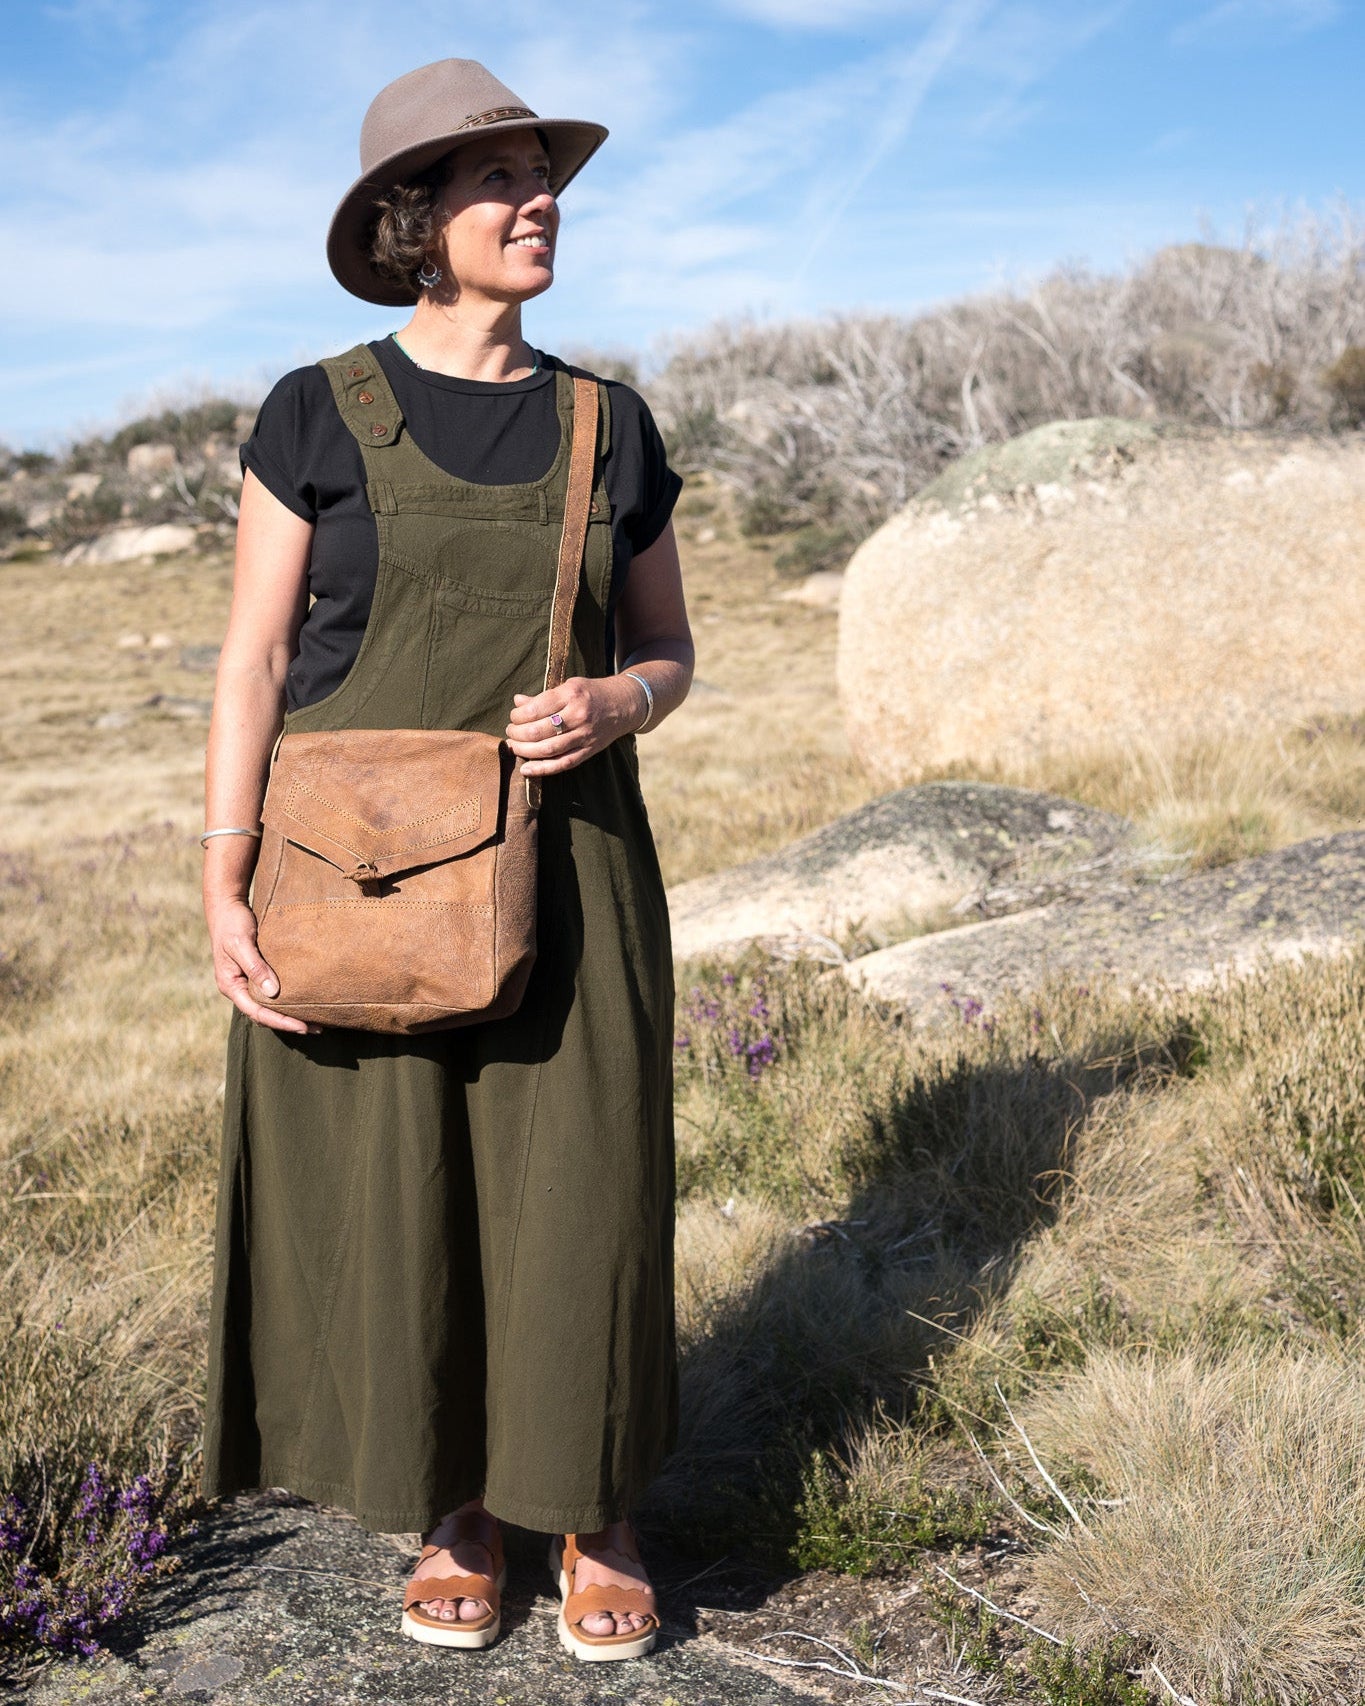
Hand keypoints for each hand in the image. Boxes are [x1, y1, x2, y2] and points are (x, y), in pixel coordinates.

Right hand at [206, 896, 317, 1033]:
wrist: (227, 906)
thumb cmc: (232, 924)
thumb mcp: (241, 944)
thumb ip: (256, 967)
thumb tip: (272, 992)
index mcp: (231, 985)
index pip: (257, 1012)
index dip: (280, 1021)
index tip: (302, 1026)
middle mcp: (239, 988)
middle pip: (264, 1013)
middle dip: (288, 1022)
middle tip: (317, 1028)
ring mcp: (247, 981)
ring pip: (269, 1005)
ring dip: (290, 1013)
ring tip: (316, 1020)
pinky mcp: (257, 973)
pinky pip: (273, 992)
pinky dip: (288, 998)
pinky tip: (305, 1000)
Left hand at [506, 675, 645, 776]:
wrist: (623, 705)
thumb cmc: (591, 693)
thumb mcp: (568, 687)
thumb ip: (543, 697)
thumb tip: (517, 701)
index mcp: (571, 694)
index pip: (536, 709)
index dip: (518, 715)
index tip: (513, 717)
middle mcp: (579, 715)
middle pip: (539, 730)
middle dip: (518, 734)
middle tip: (510, 732)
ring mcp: (585, 735)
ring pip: (548, 749)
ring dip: (525, 750)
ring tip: (514, 747)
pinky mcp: (589, 750)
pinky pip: (563, 763)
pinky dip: (542, 769)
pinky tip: (526, 769)